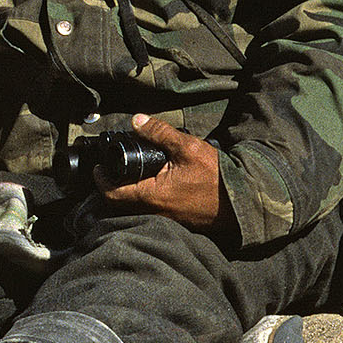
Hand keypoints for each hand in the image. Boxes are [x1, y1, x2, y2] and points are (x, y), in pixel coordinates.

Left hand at [102, 113, 224, 230]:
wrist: (244, 201)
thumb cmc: (216, 177)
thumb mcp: (187, 148)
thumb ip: (160, 133)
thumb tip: (136, 120)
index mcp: (152, 196)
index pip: (112, 195)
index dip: (101, 180)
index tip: (98, 168)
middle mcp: (156, 213)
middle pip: (121, 204)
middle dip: (113, 187)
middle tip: (111, 170)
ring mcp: (168, 220)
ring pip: (137, 209)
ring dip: (130, 194)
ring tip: (130, 175)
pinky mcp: (179, 222)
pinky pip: (153, 213)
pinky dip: (146, 200)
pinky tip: (153, 185)